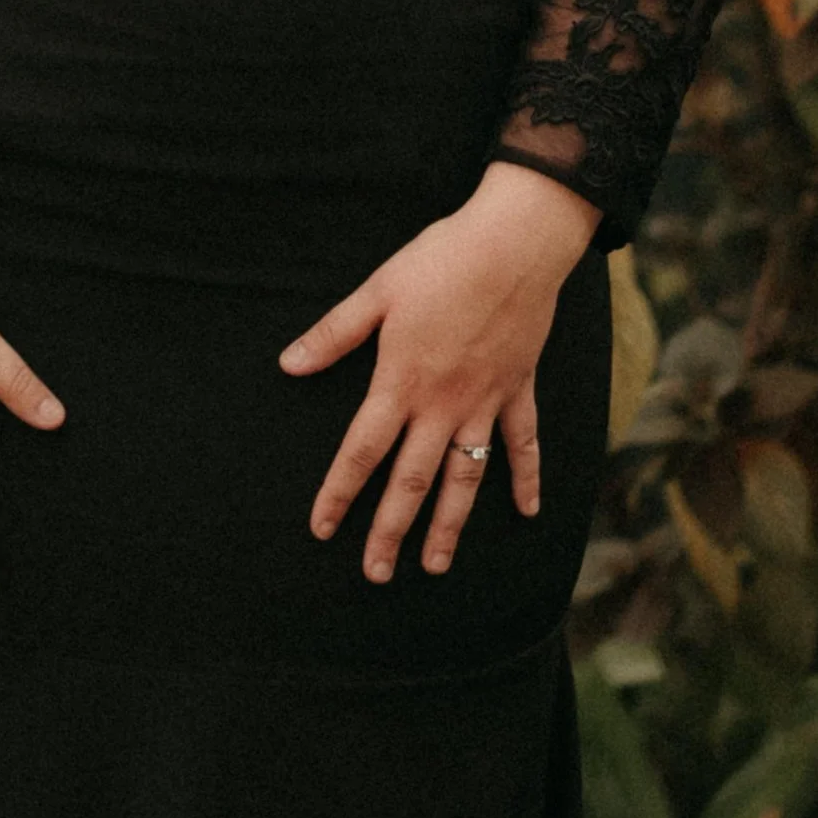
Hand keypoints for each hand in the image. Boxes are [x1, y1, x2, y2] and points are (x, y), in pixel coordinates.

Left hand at [281, 162, 596, 581]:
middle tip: (376, 573)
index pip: (362, 451)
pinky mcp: (518, 389)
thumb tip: (289, 364)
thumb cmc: (441, 260)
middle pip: (412, 481)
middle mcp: (443, 404)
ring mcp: (485, 402)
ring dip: (450, 525)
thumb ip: (335, 334)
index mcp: (401, 382)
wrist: (514, 244)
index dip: (340, 492)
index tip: (322, 529)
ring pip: (465, 478)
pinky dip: (527, 478)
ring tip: (436, 565)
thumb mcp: (378, 291)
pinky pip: (523, 444)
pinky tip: (528, 512)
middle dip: (391, 530)